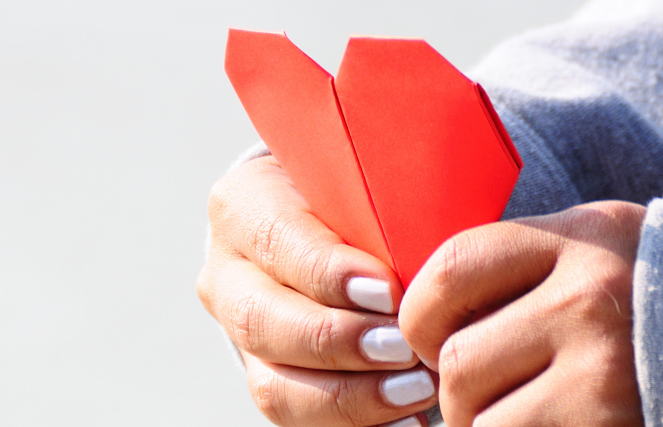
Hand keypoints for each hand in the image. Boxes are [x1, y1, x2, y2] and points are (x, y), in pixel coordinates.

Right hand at [197, 156, 437, 426]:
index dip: (328, 273)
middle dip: (337, 341)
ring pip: (274, 384)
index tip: (389, 292)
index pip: (276, 242)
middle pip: (263, 321)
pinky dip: (355, 426)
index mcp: (244, 207)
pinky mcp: (269, 379)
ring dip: (350, 396)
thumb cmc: (361, 197)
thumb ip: (383, 199)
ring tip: (414, 392)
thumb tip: (433, 242)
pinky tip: (404, 423)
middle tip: (404, 349)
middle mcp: (229, 275)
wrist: (335, 226)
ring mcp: (242, 337)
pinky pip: (299, 420)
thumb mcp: (364, 180)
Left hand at [398, 201, 645, 425]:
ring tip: (522, 415)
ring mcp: (603, 360)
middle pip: (457, 356)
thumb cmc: (652, 323)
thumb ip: (521, 271)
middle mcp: (591, 291)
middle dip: (455, 391)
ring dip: (481, 424)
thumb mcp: (599, 264)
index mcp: (582, 237)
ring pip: (473, 409)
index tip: (433, 343)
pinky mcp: (606, 418)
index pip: (451, 267)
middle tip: (483, 397)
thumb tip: (410, 317)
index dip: (420, 318)